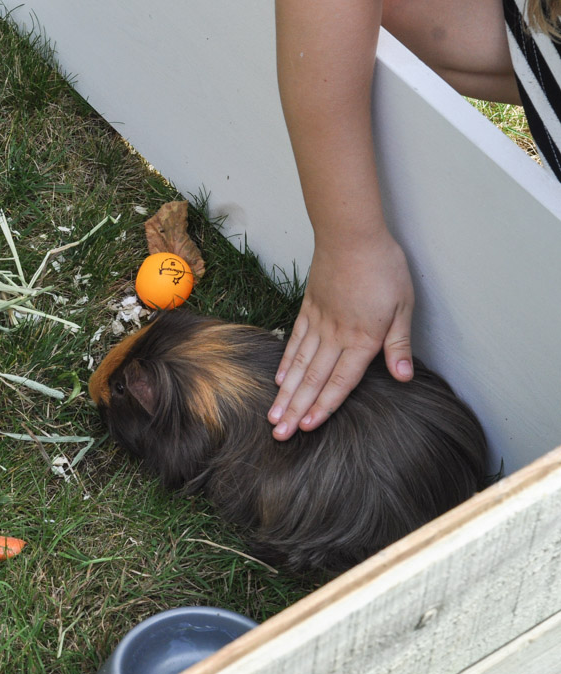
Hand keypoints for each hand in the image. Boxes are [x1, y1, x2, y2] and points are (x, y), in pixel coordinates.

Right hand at [267, 232, 414, 439]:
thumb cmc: (382, 267)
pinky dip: (286, 363)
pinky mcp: (308, 310)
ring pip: (299, 366)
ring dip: (286, 393)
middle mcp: (336, 336)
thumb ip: (398, 344)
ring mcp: (318, 323)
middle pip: (313, 380)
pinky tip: (280, 379)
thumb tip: (403, 376)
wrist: (350, 235)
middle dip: (296, 409)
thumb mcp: (403, 305)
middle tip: (280, 434)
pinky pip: (295, 342)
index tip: (308, 427)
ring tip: (273, 415)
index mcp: (362, 338)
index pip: (341, 381)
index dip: (325, 406)